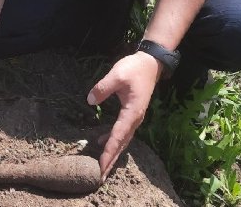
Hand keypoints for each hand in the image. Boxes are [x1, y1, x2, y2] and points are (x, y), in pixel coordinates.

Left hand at [87, 51, 162, 178]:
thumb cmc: (134, 68)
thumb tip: (90, 101)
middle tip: (100, 176)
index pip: (117, 137)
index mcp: (132, 112)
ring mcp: (135, 117)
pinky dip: (113, 140)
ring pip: (123, 140)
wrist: (150, 63)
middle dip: (111, 160)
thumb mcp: (117, 74)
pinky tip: (101, 141)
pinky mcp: (132, 114)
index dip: (108, 152)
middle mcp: (135, 119)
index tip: (101, 167)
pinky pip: (122, 132)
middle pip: (122, 144)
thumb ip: (103, 87)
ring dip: (112, 152)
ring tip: (101, 165)